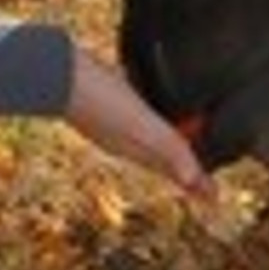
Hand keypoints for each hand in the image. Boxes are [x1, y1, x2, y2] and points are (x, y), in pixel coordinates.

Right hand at [64, 48, 216, 202]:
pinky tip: (146, 111)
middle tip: (203, 184)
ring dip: (167, 148)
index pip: (172, 169)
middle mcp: (124, 139)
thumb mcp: (137, 123)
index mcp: (135, 147)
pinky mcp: (105, 101)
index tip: (215, 199)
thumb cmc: (97, 96)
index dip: (195, 182)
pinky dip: (149, 123)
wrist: (53, 70)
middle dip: (184, 170)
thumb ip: (165, 146)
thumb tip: (192, 178)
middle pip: (162, 159)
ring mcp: (112, 122)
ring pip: (147, 141)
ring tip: (181, 150)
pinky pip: (135, 120)